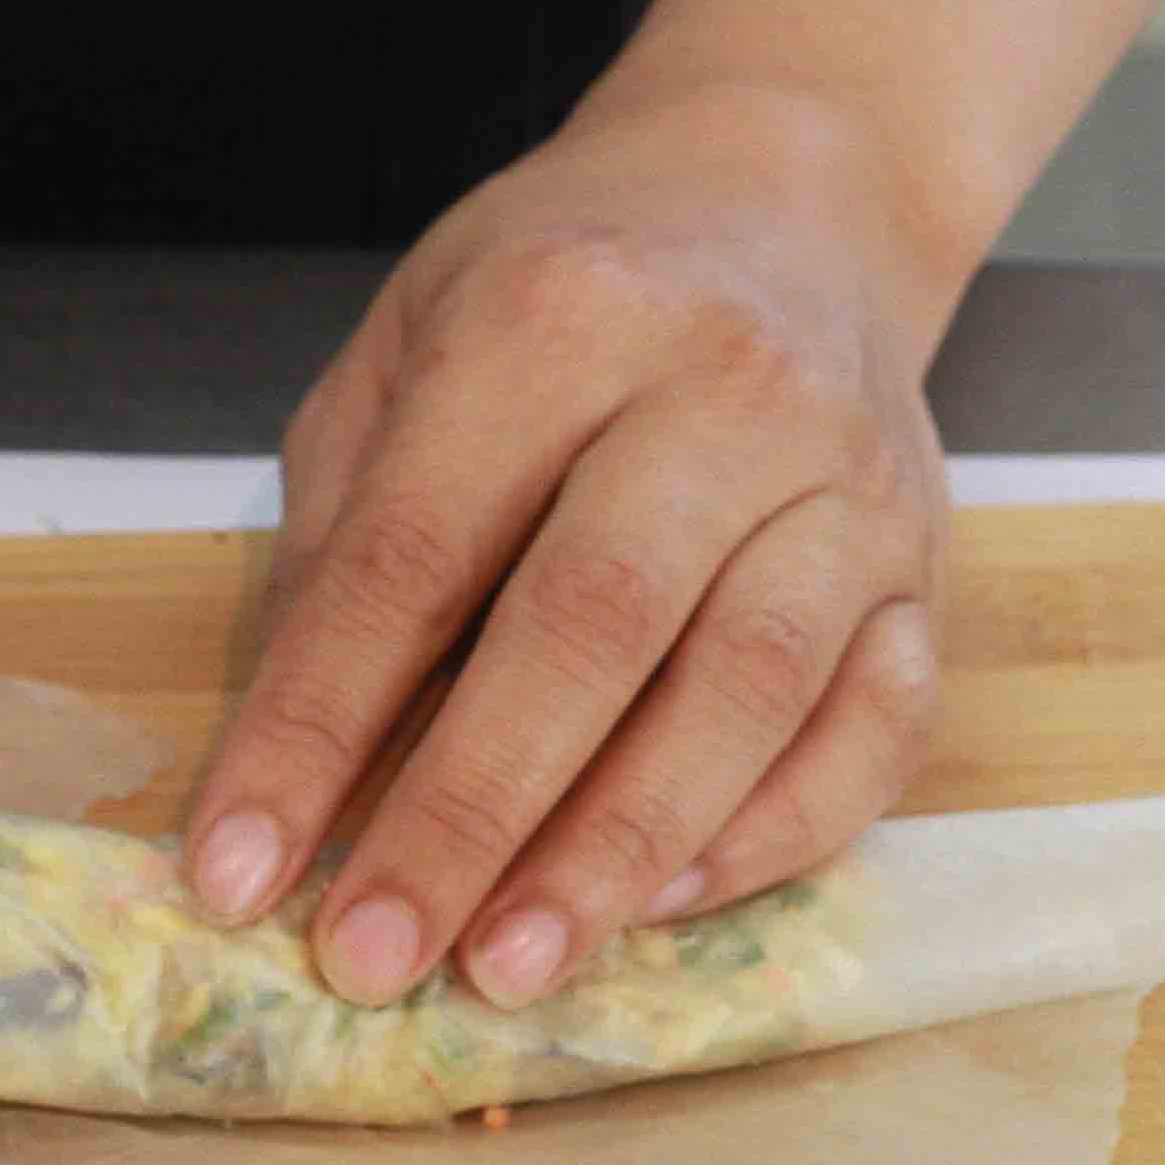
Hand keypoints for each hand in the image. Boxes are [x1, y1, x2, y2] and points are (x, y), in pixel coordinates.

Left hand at [184, 81, 953, 1006]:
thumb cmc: (558, 289)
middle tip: (373, 961)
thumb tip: (296, 757)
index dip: (315, 727)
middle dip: (466, 816)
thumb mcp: (406, 353)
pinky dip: (772, 830)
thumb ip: (350, 534)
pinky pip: (874, 725)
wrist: (785, 194)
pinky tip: (662, 908)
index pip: (412, 558)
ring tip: (508, 970)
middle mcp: (722, 389)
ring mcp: (847, 481)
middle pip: (588, 631)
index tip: (237, 868)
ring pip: (747, 688)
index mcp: (554, 320)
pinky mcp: (927, 562)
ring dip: (617, 851)